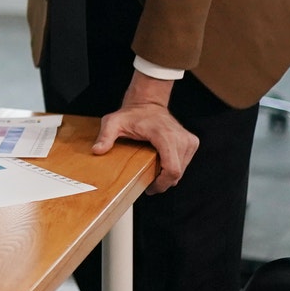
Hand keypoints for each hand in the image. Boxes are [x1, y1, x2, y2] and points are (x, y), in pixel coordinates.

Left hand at [91, 71, 199, 194]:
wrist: (148, 103)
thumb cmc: (133, 114)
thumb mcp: (113, 123)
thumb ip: (105, 136)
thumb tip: (97, 150)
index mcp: (165, 136)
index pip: (172, 169)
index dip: (162, 184)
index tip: (151, 188)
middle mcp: (180, 138)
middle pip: (177, 173)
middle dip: (163, 181)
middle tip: (149, 181)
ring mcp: (188, 140)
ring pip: (182, 169)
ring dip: (168, 174)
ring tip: (154, 169)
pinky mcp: (192, 141)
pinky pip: (185, 163)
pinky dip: (174, 166)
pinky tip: (162, 161)